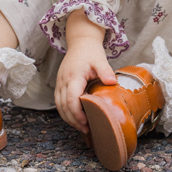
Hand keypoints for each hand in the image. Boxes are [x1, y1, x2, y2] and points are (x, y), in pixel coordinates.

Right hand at [54, 10, 115, 134]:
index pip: (71, 99)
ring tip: (81, 126)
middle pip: (63, 106)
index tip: (87, 122)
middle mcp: (63, 81)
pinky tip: (75, 117)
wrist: (80, 41)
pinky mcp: (59, 84)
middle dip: (73, 120)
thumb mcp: (100, 59)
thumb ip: (105, 71)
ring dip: (68, 118)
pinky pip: (59, 102)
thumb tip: (113, 82)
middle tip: (86, 129)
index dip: (77, 113)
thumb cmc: (90, 51)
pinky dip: (65, 112)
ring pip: (59, 106)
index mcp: (73, 77)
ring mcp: (59, 83)